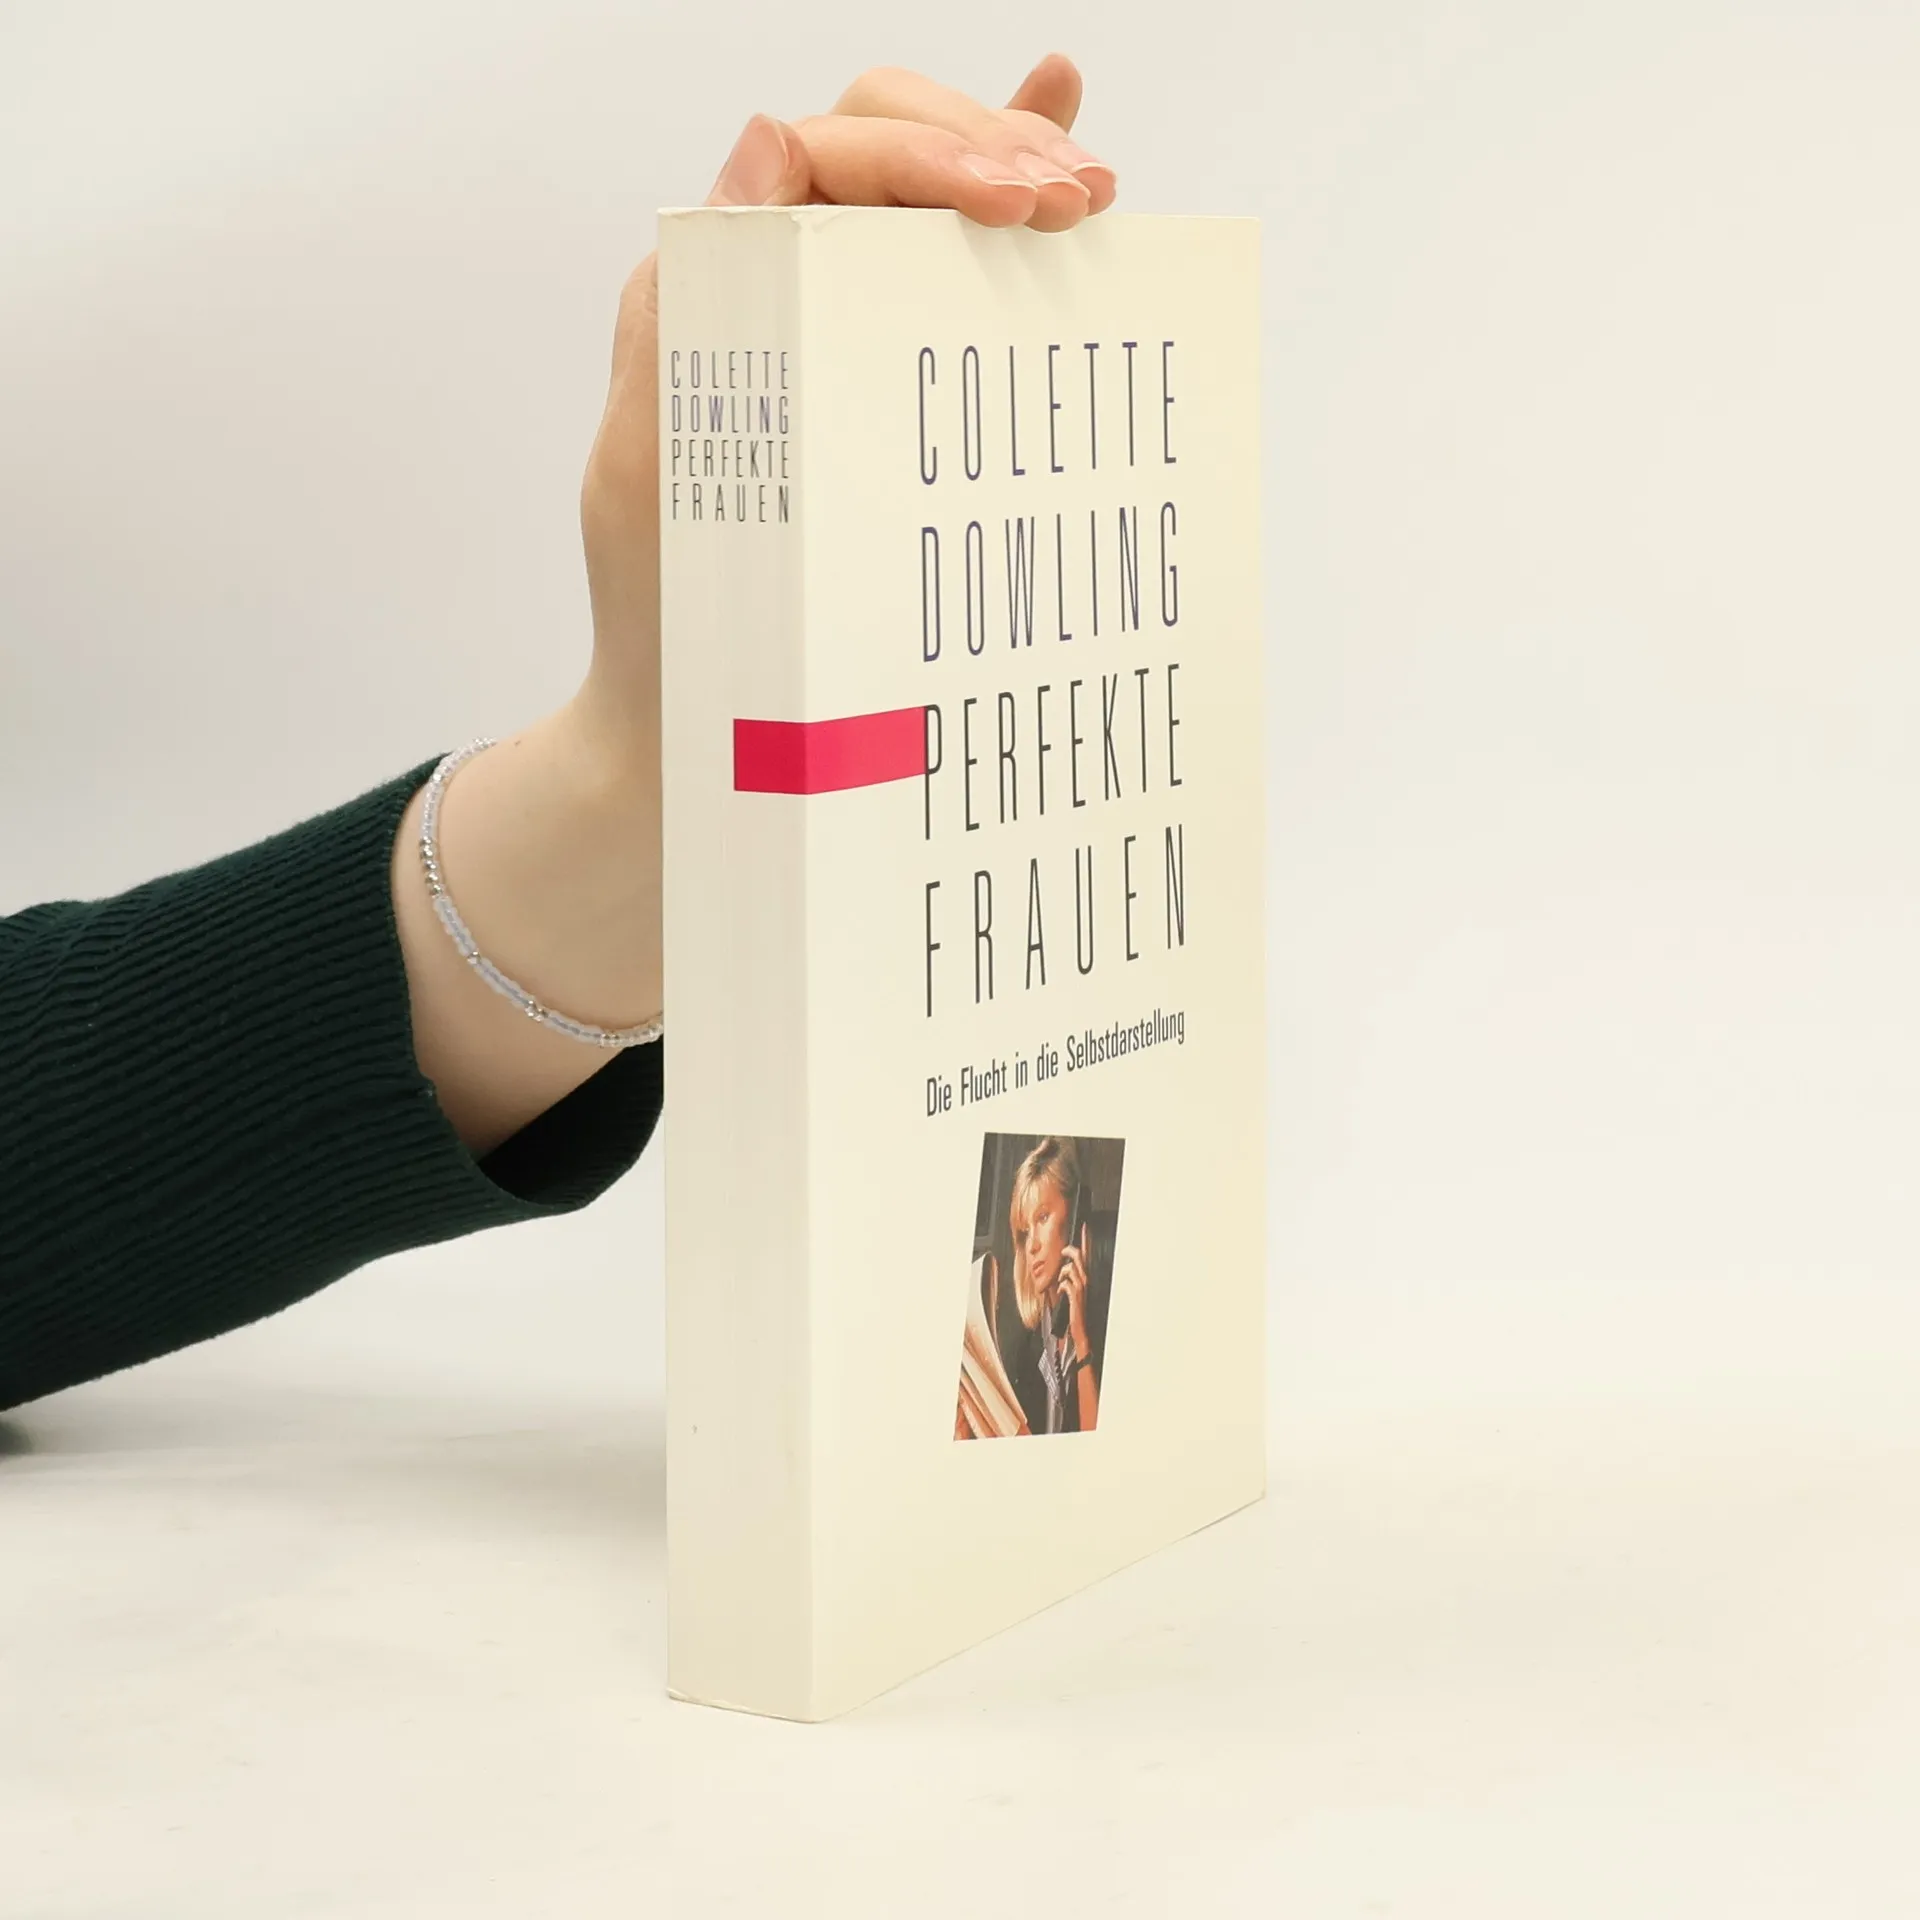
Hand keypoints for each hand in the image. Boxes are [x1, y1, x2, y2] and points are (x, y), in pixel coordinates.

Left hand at [570, 52, 1117, 781]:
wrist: (693, 729)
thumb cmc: (666, 618)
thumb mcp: (649, 466)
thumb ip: (685, 314)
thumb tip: (765, 139)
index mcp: (713, 291)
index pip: (826, 156)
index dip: (927, 154)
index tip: (1016, 203)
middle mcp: (772, 289)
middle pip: (886, 149)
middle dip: (986, 149)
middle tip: (1073, 202)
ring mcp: (832, 327)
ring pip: (925, 195)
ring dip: (1012, 165)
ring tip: (1090, 190)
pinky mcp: (877, 379)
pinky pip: (939, 261)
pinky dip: (999, 183)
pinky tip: (1060, 116)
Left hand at [1056, 1227, 1093, 1361]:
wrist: (1079, 1329)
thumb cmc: (1076, 1310)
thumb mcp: (1073, 1292)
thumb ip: (1070, 1279)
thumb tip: (1063, 1270)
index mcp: (1086, 1277)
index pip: (1087, 1255)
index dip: (1085, 1240)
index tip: (1085, 1227)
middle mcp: (1086, 1280)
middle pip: (1078, 1256)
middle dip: (1069, 1252)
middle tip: (1063, 1252)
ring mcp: (1082, 1288)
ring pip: (1069, 1269)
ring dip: (1061, 1275)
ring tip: (1061, 1285)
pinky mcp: (1076, 1296)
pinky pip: (1065, 1283)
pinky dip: (1060, 1287)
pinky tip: (1061, 1294)